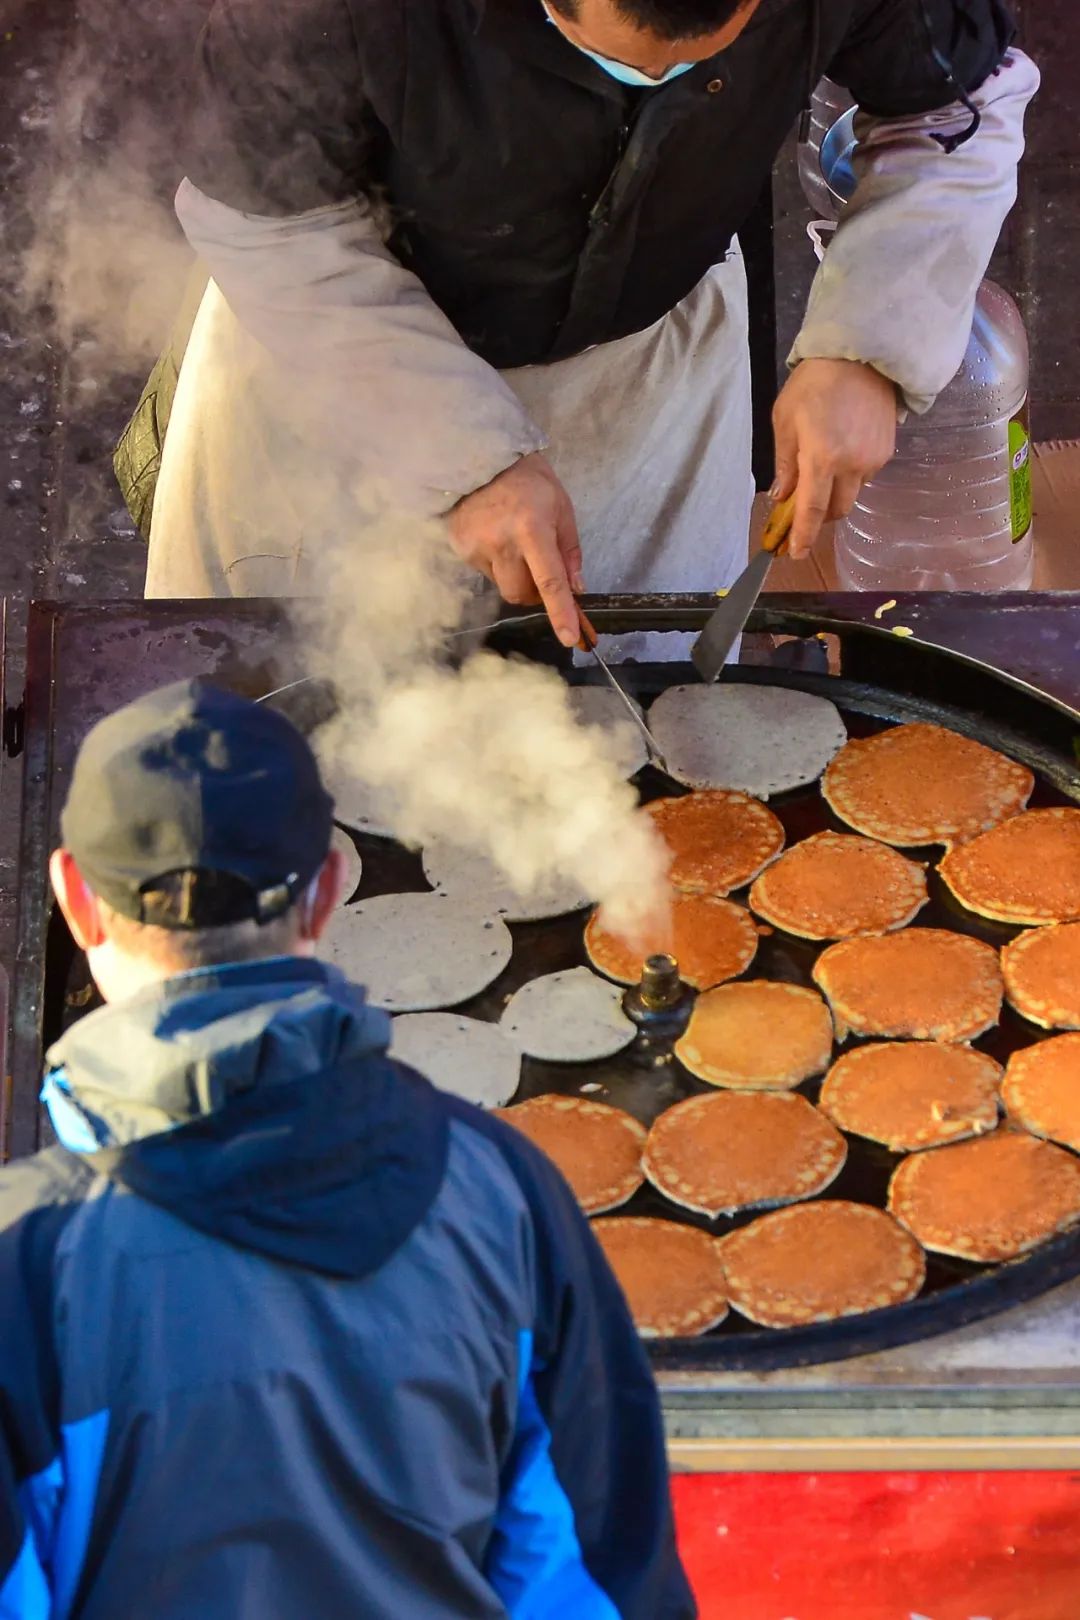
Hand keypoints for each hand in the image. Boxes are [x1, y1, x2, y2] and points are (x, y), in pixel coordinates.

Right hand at [447, 453, 582, 646]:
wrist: (480, 459)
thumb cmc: (529, 482)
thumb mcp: (561, 508)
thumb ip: (569, 551)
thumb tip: (575, 589)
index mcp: (532, 530)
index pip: (549, 581)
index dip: (560, 612)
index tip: (569, 637)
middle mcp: (502, 542)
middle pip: (521, 594)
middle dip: (535, 593)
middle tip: (541, 572)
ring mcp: (476, 547)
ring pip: (502, 585)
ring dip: (515, 577)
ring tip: (514, 544)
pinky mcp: (460, 549)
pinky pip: (485, 572)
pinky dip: (496, 564)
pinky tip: (494, 537)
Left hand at [772, 359, 897, 558]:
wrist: (860, 355)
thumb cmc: (814, 384)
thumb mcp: (785, 421)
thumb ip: (785, 464)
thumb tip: (782, 496)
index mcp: (822, 458)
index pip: (812, 511)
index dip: (802, 536)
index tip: (794, 553)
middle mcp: (852, 464)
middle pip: (836, 511)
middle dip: (819, 517)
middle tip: (803, 509)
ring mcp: (873, 459)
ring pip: (852, 494)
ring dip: (835, 494)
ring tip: (823, 468)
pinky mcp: (886, 451)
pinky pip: (865, 476)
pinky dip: (850, 475)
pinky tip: (842, 451)